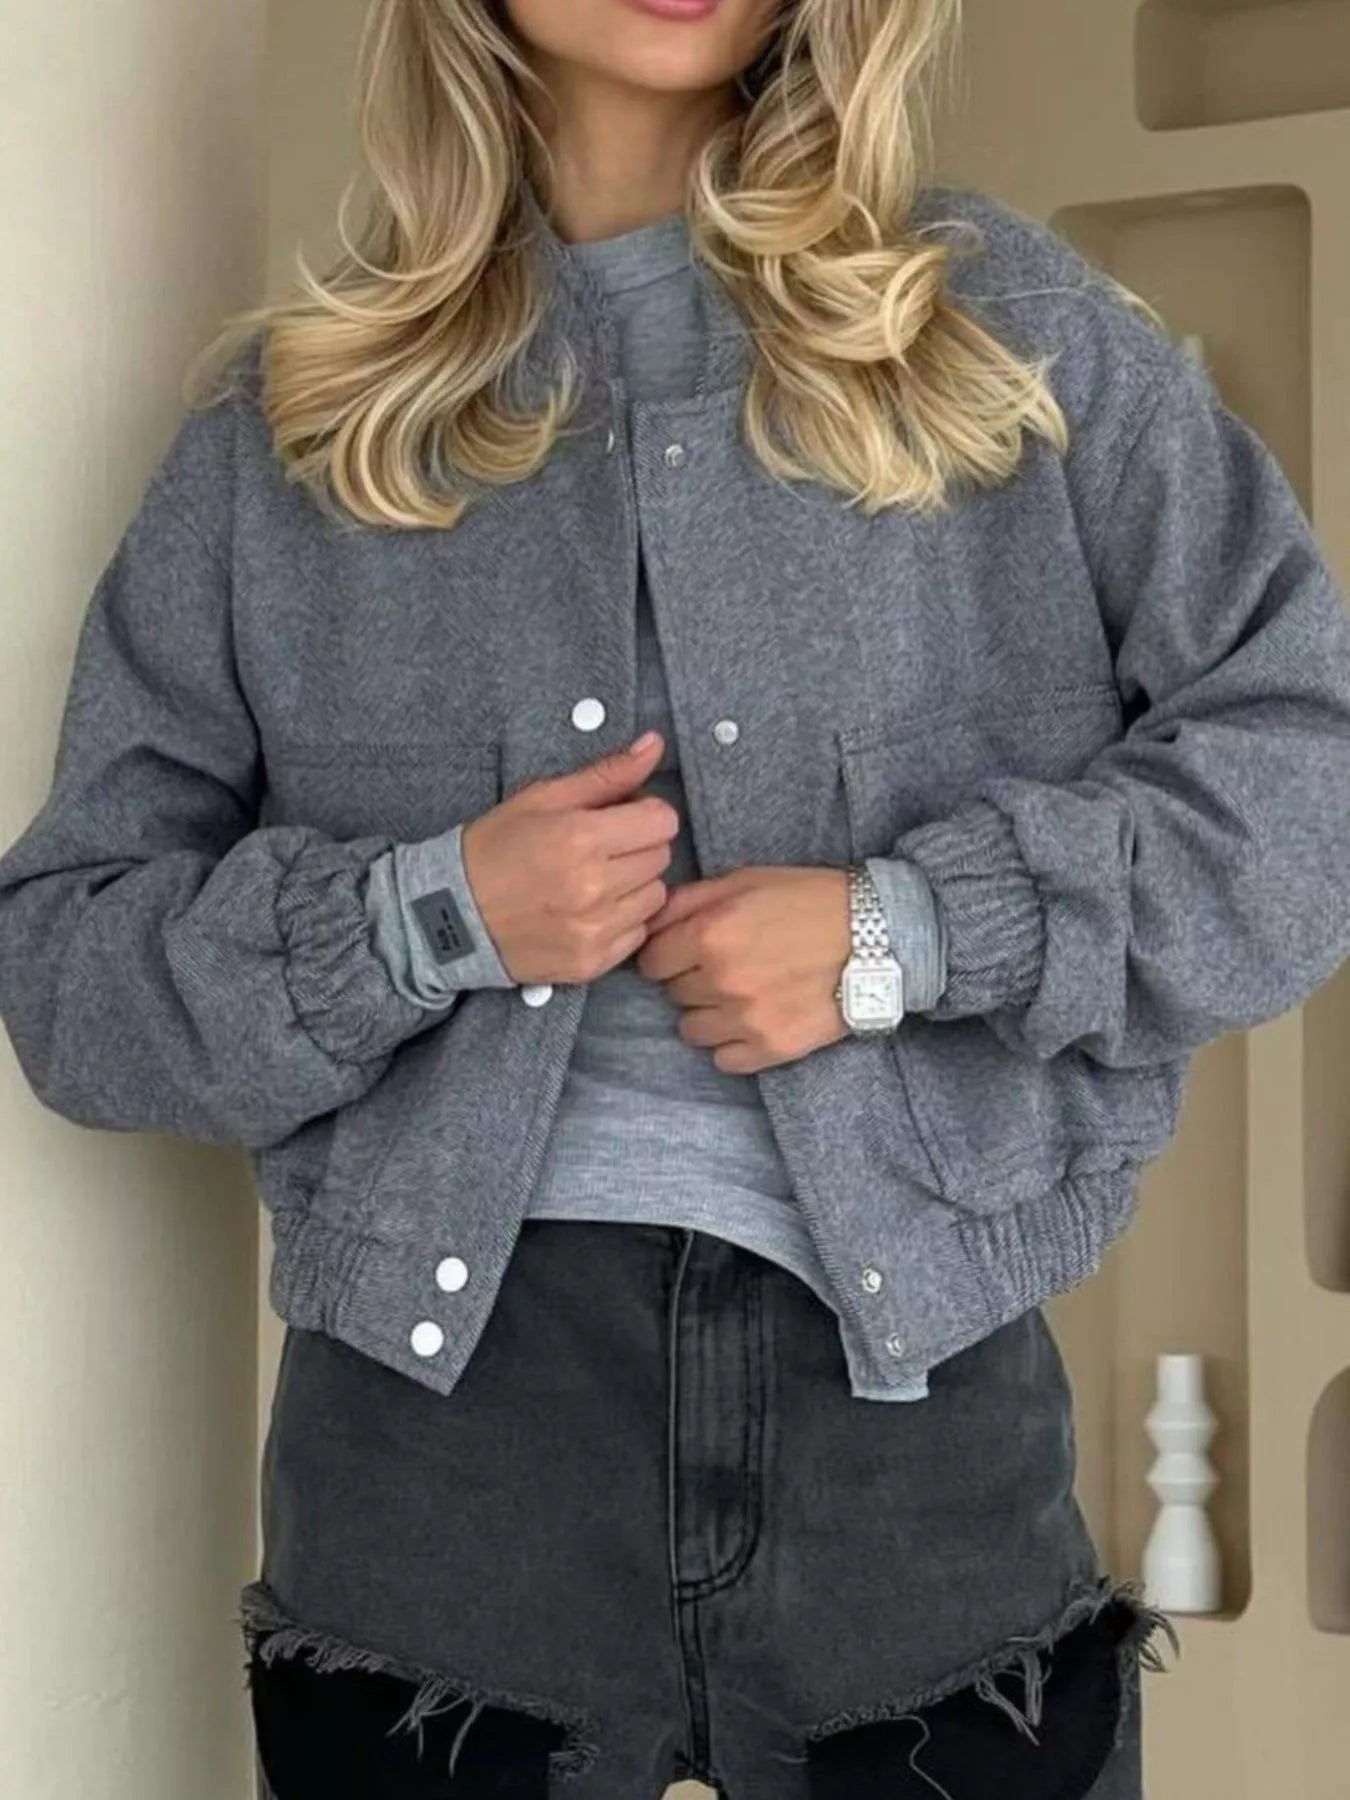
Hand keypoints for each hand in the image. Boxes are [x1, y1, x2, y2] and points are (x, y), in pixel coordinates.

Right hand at [461, 732, 677, 984]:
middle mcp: (594, 887)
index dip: (645, 814)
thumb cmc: (493, 849)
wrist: (450, 917)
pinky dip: (622, 920)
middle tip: (602, 849)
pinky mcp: (591, 962)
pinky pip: (637, 934)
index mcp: (581, 838)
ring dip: (635, 885)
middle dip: (639, 846)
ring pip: (655, 897)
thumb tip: (655, 744)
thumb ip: (605, 774)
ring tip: (596, 880)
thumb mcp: (542, 799)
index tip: (622, 818)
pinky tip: (589, 911)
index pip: (662, 822)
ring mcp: (594, 930)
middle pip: (661, 858)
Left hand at [635, 865, 851, 1073]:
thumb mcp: (744, 880)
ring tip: (740, 993)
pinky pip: (724, 1060)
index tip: (687, 950)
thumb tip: (647, 922)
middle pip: (672, 995)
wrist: (877, 935)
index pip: (650, 962)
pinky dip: (732, 1044)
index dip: (667, 954)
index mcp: (709, 934)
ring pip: (692, 1031)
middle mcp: (721, 980)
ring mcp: (746, 1019)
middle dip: (690, 980)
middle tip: (725, 966)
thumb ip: (688, 900)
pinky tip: (754, 1019)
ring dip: (708, 1013)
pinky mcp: (772, 1048)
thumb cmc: (808, 899)